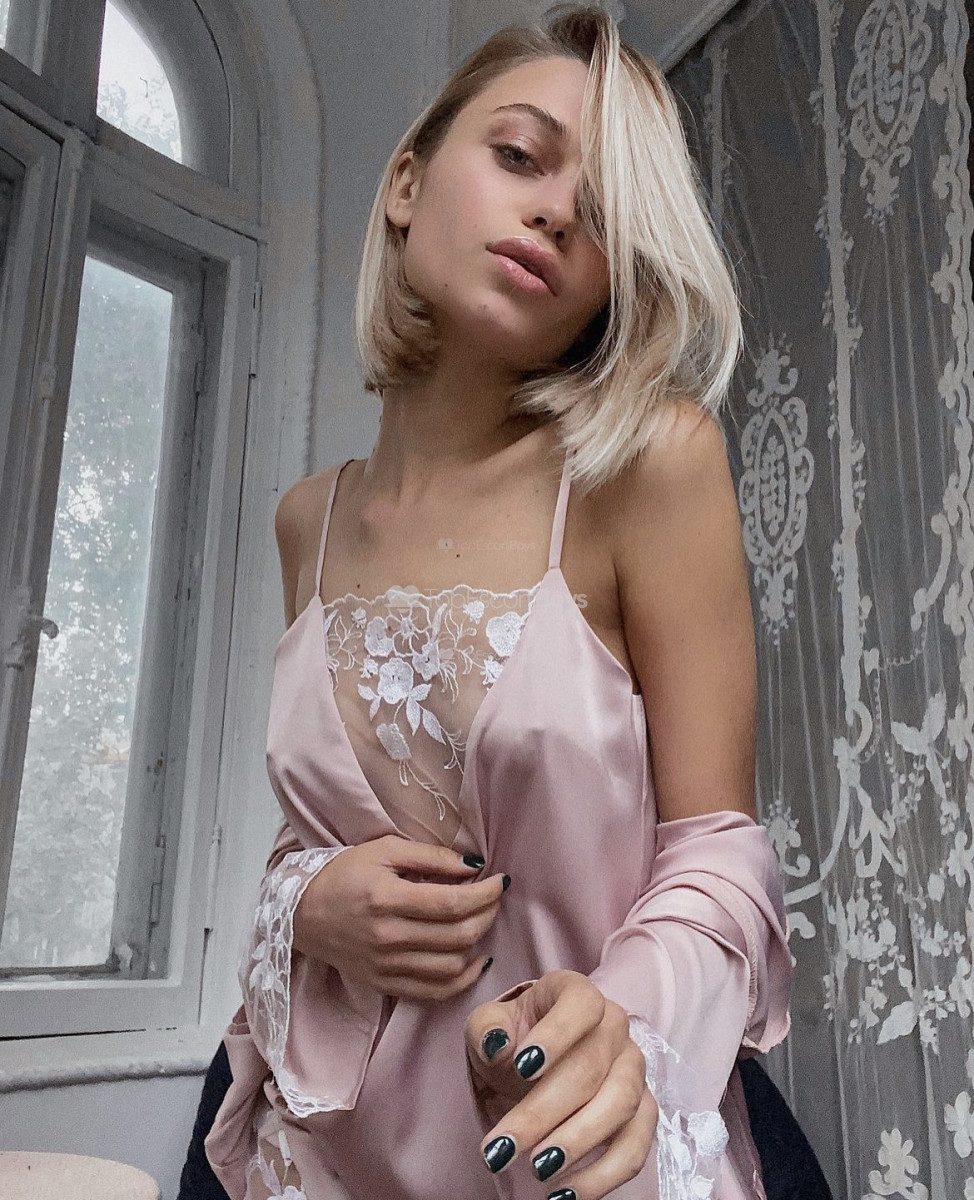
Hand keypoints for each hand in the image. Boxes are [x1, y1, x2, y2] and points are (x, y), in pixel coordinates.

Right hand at [293, 834, 507, 1000]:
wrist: (301, 914)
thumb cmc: (344, 874)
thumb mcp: (384, 850)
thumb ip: (431, 856)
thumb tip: (474, 866)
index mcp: (386, 899)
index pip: (451, 903)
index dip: (485, 893)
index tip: (501, 880)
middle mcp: (387, 937)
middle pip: (457, 935)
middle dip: (487, 914)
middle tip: (494, 897)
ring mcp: (386, 966)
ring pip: (451, 966)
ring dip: (477, 943)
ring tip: (481, 921)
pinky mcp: (384, 984)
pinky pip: (433, 993)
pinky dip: (462, 981)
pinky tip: (474, 961)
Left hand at [464, 970, 657, 1197]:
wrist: (531, 1061)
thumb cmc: (512, 1038)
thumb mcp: (488, 1026)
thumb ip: (488, 1031)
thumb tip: (498, 1047)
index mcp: (576, 993)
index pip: (580, 1005)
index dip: (556, 1035)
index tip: (522, 1068)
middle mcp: (614, 1025)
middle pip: (590, 1067)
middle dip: (543, 1112)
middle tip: (503, 1148)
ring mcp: (633, 1068)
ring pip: (619, 1105)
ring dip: (577, 1143)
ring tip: (536, 1171)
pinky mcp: (643, 1111)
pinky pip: (635, 1146)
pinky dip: (603, 1176)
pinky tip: (565, 1194)